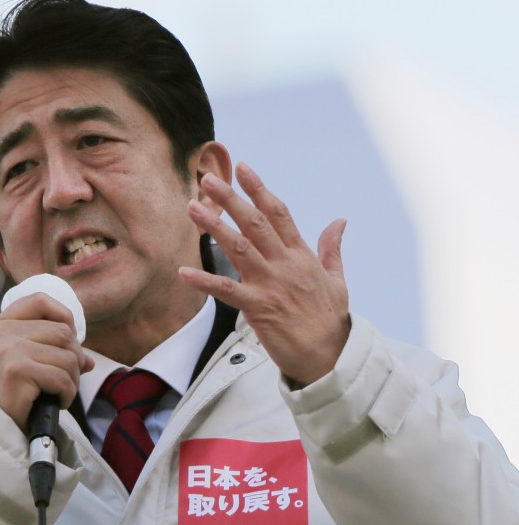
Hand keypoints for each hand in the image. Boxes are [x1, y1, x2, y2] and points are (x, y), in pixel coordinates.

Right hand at [0, 293, 94, 430]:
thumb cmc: (13, 393)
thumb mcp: (27, 361)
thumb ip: (54, 349)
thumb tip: (87, 358)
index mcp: (0, 324)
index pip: (40, 300)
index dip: (63, 316)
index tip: (68, 340)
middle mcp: (0, 332)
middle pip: (62, 332)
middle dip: (74, 358)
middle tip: (66, 379)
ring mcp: (7, 350)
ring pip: (67, 356)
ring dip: (73, 379)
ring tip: (59, 392)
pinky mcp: (17, 371)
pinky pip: (62, 377)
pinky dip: (67, 393)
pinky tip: (56, 402)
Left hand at [179, 163, 350, 386]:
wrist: (329, 356)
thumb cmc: (330, 319)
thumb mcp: (337, 279)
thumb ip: (332, 248)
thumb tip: (340, 221)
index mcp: (301, 255)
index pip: (278, 213)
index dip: (259, 189)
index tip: (243, 168)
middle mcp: (284, 264)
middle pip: (254, 223)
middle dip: (230, 199)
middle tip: (208, 180)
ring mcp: (270, 284)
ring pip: (238, 247)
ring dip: (214, 227)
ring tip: (193, 208)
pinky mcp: (257, 308)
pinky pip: (226, 291)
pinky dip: (204, 281)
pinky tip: (184, 272)